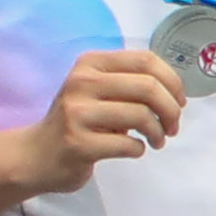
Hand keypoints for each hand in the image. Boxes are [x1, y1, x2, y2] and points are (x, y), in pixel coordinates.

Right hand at [9, 46, 181, 191]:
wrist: (36, 155)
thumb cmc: (76, 121)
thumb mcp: (97, 91)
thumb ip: (130, 83)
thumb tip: (176, 93)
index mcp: (91, 63)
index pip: (145, 60)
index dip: (173, 81)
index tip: (179, 102)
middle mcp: (82, 82)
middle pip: (148, 87)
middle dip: (171, 110)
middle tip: (172, 127)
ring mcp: (77, 113)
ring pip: (141, 116)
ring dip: (158, 133)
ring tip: (156, 141)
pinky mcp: (78, 143)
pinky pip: (128, 144)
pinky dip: (139, 149)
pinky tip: (133, 150)